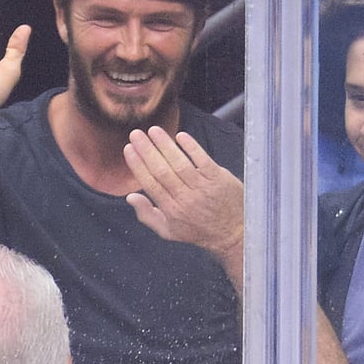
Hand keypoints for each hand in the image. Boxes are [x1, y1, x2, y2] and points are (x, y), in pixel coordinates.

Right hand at [123, 127, 243, 264]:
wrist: (233, 233)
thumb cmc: (199, 231)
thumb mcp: (169, 231)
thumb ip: (147, 215)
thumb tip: (130, 197)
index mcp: (171, 210)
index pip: (150, 183)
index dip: (138, 165)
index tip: (129, 149)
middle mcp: (185, 198)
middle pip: (162, 171)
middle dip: (147, 150)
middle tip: (136, 134)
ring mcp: (202, 187)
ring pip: (179, 163)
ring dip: (165, 145)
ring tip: (153, 130)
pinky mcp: (218, 178)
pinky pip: (202, 160)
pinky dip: (191, 147)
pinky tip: (180, 136)